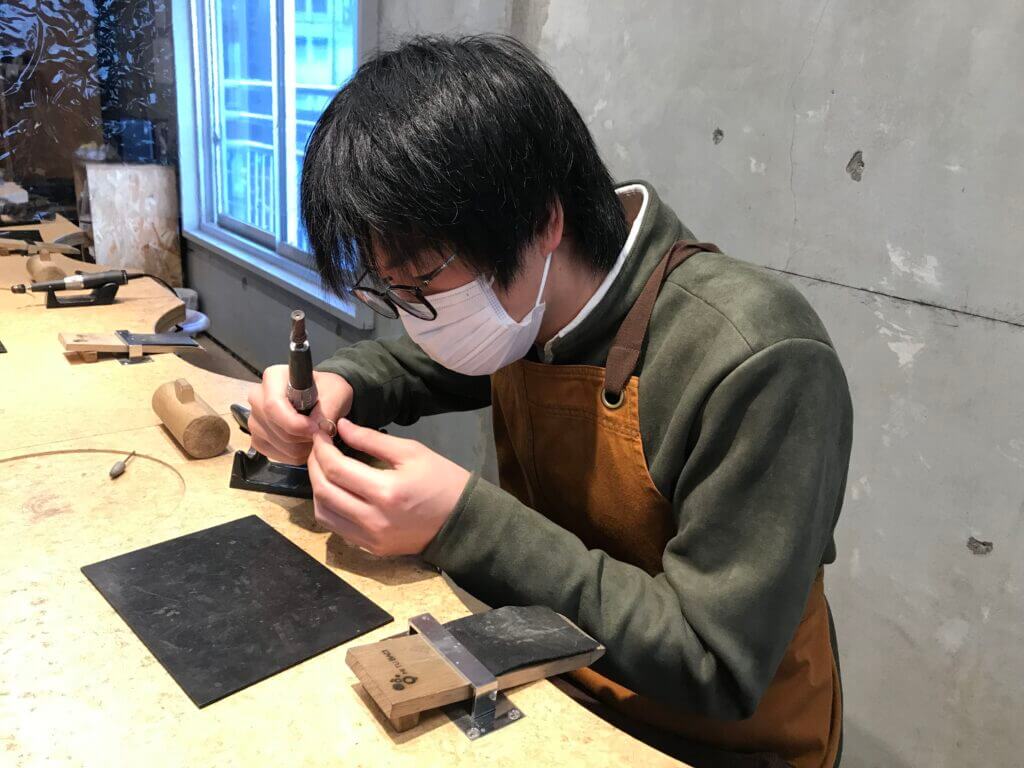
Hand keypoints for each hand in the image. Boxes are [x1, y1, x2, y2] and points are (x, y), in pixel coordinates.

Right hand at [247, 366, 352, 464]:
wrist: (323, 400)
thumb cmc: (327, 391)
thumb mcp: (337, 392)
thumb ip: (329, 408)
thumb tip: (319, 428)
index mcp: (273, 377)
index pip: (273, 406)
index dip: (296, 423)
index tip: (316, 428)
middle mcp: (258, 397)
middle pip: (276, 427)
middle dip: (303, 437)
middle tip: (320, 432)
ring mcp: (255, 419)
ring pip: (278, 444)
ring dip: (301, 447)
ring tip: (313, 436)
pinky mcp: (257, 438)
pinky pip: (275, 454)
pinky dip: (294, 454)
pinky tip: (303, 443)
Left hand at [307, 419, 470, 555]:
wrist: (462, 522)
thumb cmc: (441, 480)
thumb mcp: (412, 452)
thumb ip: (372, 440)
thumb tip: (341, 427)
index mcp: (386, 492)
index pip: (336, 468)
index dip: (322, 448)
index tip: (321, 433)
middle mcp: (373, 519)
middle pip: (324, 491)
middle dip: (314, 465)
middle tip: (319, 448)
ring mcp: (370, 538)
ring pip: (324, 513)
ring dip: (317, 488)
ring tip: (324, 469)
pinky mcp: (371, 548)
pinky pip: (337, 528)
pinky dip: (329, 507)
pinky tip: (336, 491)